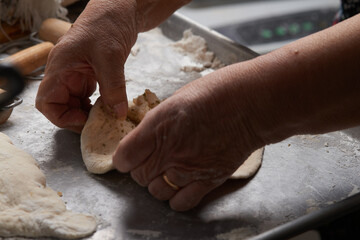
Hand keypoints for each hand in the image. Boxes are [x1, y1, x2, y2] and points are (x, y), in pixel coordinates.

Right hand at [36, 0, 137, 132]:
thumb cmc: (106, 23)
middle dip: (77, 118)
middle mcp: (65, 73)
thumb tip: (118, 113)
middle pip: (61, 105)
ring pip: (75, 102)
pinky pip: (88, 96)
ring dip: (88, 113)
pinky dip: (97, 105)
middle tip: (98, 123)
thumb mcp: (110, 56)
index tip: (83, 120)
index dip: (61, 116)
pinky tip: (110, 106)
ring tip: (106, 117)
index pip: (47, 102)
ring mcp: (77, 74)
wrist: (119, 9)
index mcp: (60, 67)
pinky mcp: (90, 74)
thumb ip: (113, 87)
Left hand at [113, 66, 263, 210]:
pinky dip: (176, 197)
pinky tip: (181, 184)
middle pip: (139, 177)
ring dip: (158, 183)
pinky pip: (180, 203)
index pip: (124, 158)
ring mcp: (188, 170)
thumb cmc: (215, 94)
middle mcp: (170, 152)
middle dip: (141, 169)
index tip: (130, 155)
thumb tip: (144, 138)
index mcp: (157, 127)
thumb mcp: (175, 101)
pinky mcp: (207, 181)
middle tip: (152, 159)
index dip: (125, 157)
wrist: (249, 105)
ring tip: (168, 170)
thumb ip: (155, 124)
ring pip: (156, 192)